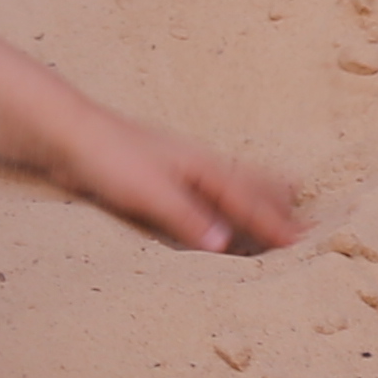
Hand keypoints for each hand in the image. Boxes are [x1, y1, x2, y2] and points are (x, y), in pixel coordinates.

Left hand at [56, 113, 301, 255]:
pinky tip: (221, 205)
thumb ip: (187, 217)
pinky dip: (230, 198)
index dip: (274, 222)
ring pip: (233, 183)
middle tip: (309, 219)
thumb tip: (225, 243)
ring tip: (284, 198)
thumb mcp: (150, 192)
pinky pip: (210, 190)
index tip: (302, 240)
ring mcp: (181, 169)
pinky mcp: (162, 177)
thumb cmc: (109, 157)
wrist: (68, 134)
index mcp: (202, 167)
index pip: (248, 200)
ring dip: (259, 196)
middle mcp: (198, 165)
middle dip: (279, 203)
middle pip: (250, 184)